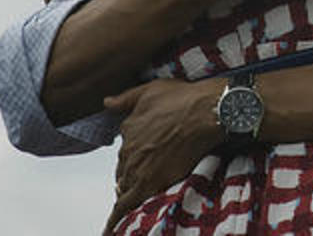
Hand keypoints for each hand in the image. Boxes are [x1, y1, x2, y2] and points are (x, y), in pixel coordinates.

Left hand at [103, 78, 225, 234]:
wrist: (206, 112)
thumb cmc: (184, 98)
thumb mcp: (149, 90)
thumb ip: (125, 99)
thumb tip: (107, 102)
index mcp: (128, 129)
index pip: (125, 150)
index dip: (134, 156)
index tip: (143, 157)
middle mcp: (128, 149)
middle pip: (124, 169)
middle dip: (132, 173)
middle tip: (148, 174)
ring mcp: (137, 168)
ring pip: (124, 187)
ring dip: (129, 191)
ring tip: (139, 195)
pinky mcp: (148, 183)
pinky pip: (125, 206)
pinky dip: (115, 220)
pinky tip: (110, 230)